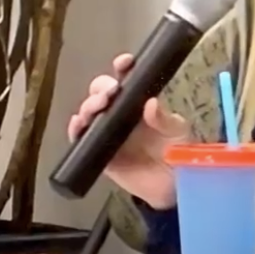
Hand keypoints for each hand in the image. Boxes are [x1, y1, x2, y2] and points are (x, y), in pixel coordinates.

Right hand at [68, 53, 191, 208]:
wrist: (173, 190)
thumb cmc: (178, 155)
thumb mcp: (178, 134)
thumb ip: (165, 120)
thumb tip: (150, 103)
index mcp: (140, 103)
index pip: (128, 80)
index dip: (123, 68)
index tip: (124, 63)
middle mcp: (121, 114)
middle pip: (102, 92)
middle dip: (101, 88)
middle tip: (109, 94)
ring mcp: (108, 132)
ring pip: (90, 112)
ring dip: (88, 105)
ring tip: (96, 108)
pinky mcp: (100, 153)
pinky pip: (82, 138)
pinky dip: (76, 129)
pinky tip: (79, 124)